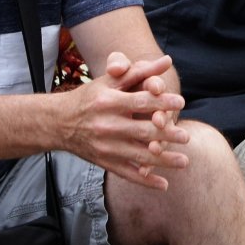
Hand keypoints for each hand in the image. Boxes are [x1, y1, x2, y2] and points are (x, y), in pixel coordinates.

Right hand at [63, 52, 190, 188]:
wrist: (59, 123)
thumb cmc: (90, 97)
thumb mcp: (110, 80)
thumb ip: (139, 71)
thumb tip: (167, 60)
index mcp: (108, 102)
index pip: (139, 102)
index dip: (160, 102)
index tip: (181, 102)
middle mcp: (106, 126)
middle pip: (140, 130)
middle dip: (165, 134)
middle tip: (186, 136)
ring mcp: (105, 147)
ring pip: (137, 155)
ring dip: (162, 160)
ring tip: (184, 161)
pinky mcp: (104, 162)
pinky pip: (127, 173)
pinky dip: (145, 181)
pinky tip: (164, 184)